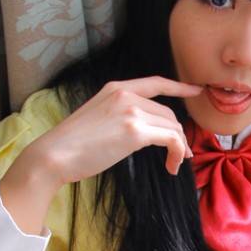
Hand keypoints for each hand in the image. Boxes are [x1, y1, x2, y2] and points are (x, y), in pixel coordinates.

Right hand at [37, 76, 204, 186]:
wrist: (55, 154)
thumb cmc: (72, 144)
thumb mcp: (98, 117)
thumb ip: (120, 114)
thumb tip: (143, 131)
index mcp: (116, 88)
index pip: (156, 83)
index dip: (179, 87)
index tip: (196, 90)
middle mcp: (126, 94)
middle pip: (168, 113)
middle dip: (177, 135)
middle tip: (180, 155)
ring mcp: (131, 111)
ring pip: (172, 127)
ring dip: (179, 148)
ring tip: (173, 164)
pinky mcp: (136, 131)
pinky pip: (172, 140)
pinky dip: (177, 153)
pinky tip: (170, 167)